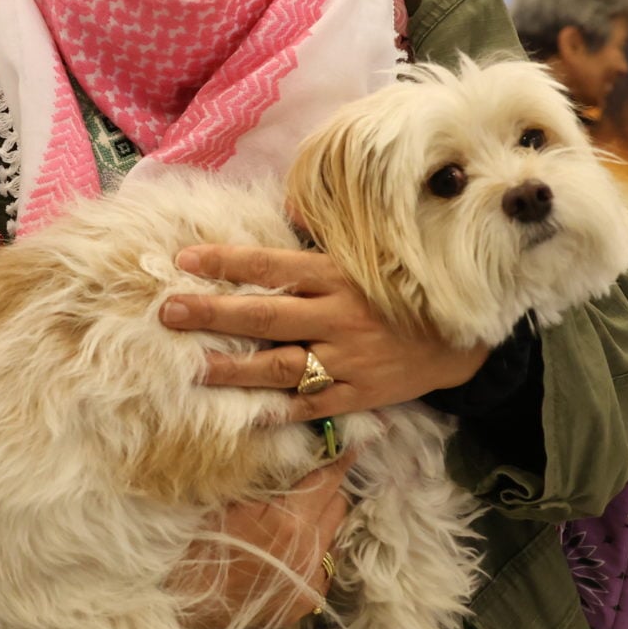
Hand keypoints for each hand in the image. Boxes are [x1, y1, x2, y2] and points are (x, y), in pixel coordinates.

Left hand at [160, 245, 489, 422]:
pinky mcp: (358, 394)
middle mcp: (338, 317)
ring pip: (280, 366)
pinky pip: (311, 405)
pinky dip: (278, 412)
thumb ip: (320, 244)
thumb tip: (281, 211)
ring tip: (193, 369)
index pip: (272, 266)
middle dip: (213, 314)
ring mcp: (348, 360)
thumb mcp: (366, 258)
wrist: (458, 339)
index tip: (185, 260)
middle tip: (169, 313)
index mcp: (337, 276)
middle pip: (265, 317)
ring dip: (233, 369)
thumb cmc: (401, 290)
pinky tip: (244, 417)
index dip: (227, 262)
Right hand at [173, 454, 355, 628]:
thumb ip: (266, 479)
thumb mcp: (228, 500)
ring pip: (334, 536)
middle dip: (329, 488)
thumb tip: (292, 452)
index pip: (327, 480)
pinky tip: (292, 549)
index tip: (349, 444)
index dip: (338, 459)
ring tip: (301, 513)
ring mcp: (310, 580)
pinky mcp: (307, 601)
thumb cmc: (196, 543)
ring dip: (322, 522)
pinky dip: (315, 553)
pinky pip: (325, 566)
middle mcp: (307, 552)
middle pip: (337, 506)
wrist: (182, 600)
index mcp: (287, 521)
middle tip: (317, 476)